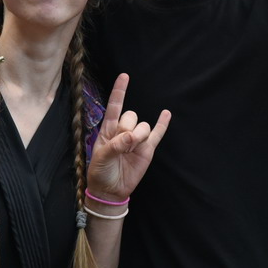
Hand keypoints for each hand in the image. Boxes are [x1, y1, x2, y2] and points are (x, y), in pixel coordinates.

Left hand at [85, 74, 170, 201]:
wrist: (111, 191)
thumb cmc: (100, 172)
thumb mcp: (101, 158)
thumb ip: (115, 145)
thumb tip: (131, 137)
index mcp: (108, 130)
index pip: (114, 106)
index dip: (119, 91)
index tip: (125, 76)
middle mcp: (123, 131)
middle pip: (131, 116)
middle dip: (128, 128)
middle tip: (122, 145)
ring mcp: (137, 139)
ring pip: (144, 126)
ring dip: (139, 135)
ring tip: (131, 150)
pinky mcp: (147, 149)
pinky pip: (157, 133)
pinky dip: (162, 124)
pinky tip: (166, 114)